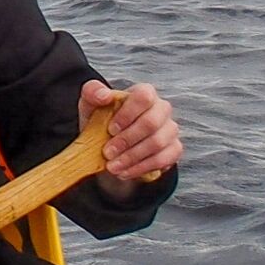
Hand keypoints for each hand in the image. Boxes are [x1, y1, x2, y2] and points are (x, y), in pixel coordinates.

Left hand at [81, 79, 182, 193]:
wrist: (108, 146)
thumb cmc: (101, 120)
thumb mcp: (90, 105)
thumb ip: (92, 92)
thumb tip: (104, 95)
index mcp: (144, 93)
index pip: (144, 96)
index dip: (128, 113)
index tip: (110, 129)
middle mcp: (161, 109)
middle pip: (151, 123)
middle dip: (126, 140)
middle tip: (107, 152)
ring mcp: (170, 129)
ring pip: (157, 143)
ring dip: (131, 157)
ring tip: (112, 166)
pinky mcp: (174, 149)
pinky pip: (163, 159)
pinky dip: (141, 168)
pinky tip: (124, 172)